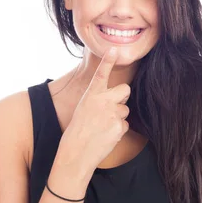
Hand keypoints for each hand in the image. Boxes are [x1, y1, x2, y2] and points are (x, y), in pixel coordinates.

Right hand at [56, 47, 130, 175]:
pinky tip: (106, 136)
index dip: (108, 61)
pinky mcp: (120, 126)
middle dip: (122, 96)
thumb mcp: (83, 109)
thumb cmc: (77, 132)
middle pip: (125, 89)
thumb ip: (98, 101)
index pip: (101, 74)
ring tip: (103, 127)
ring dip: (117, 117)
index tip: (114, 49)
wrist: (76, 153)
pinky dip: (118, 130)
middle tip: (112, 107)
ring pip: (124, 110)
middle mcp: (103, 101)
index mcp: (91, 95)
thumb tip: (113, 100)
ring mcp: (113, 113)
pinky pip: (125, 125)